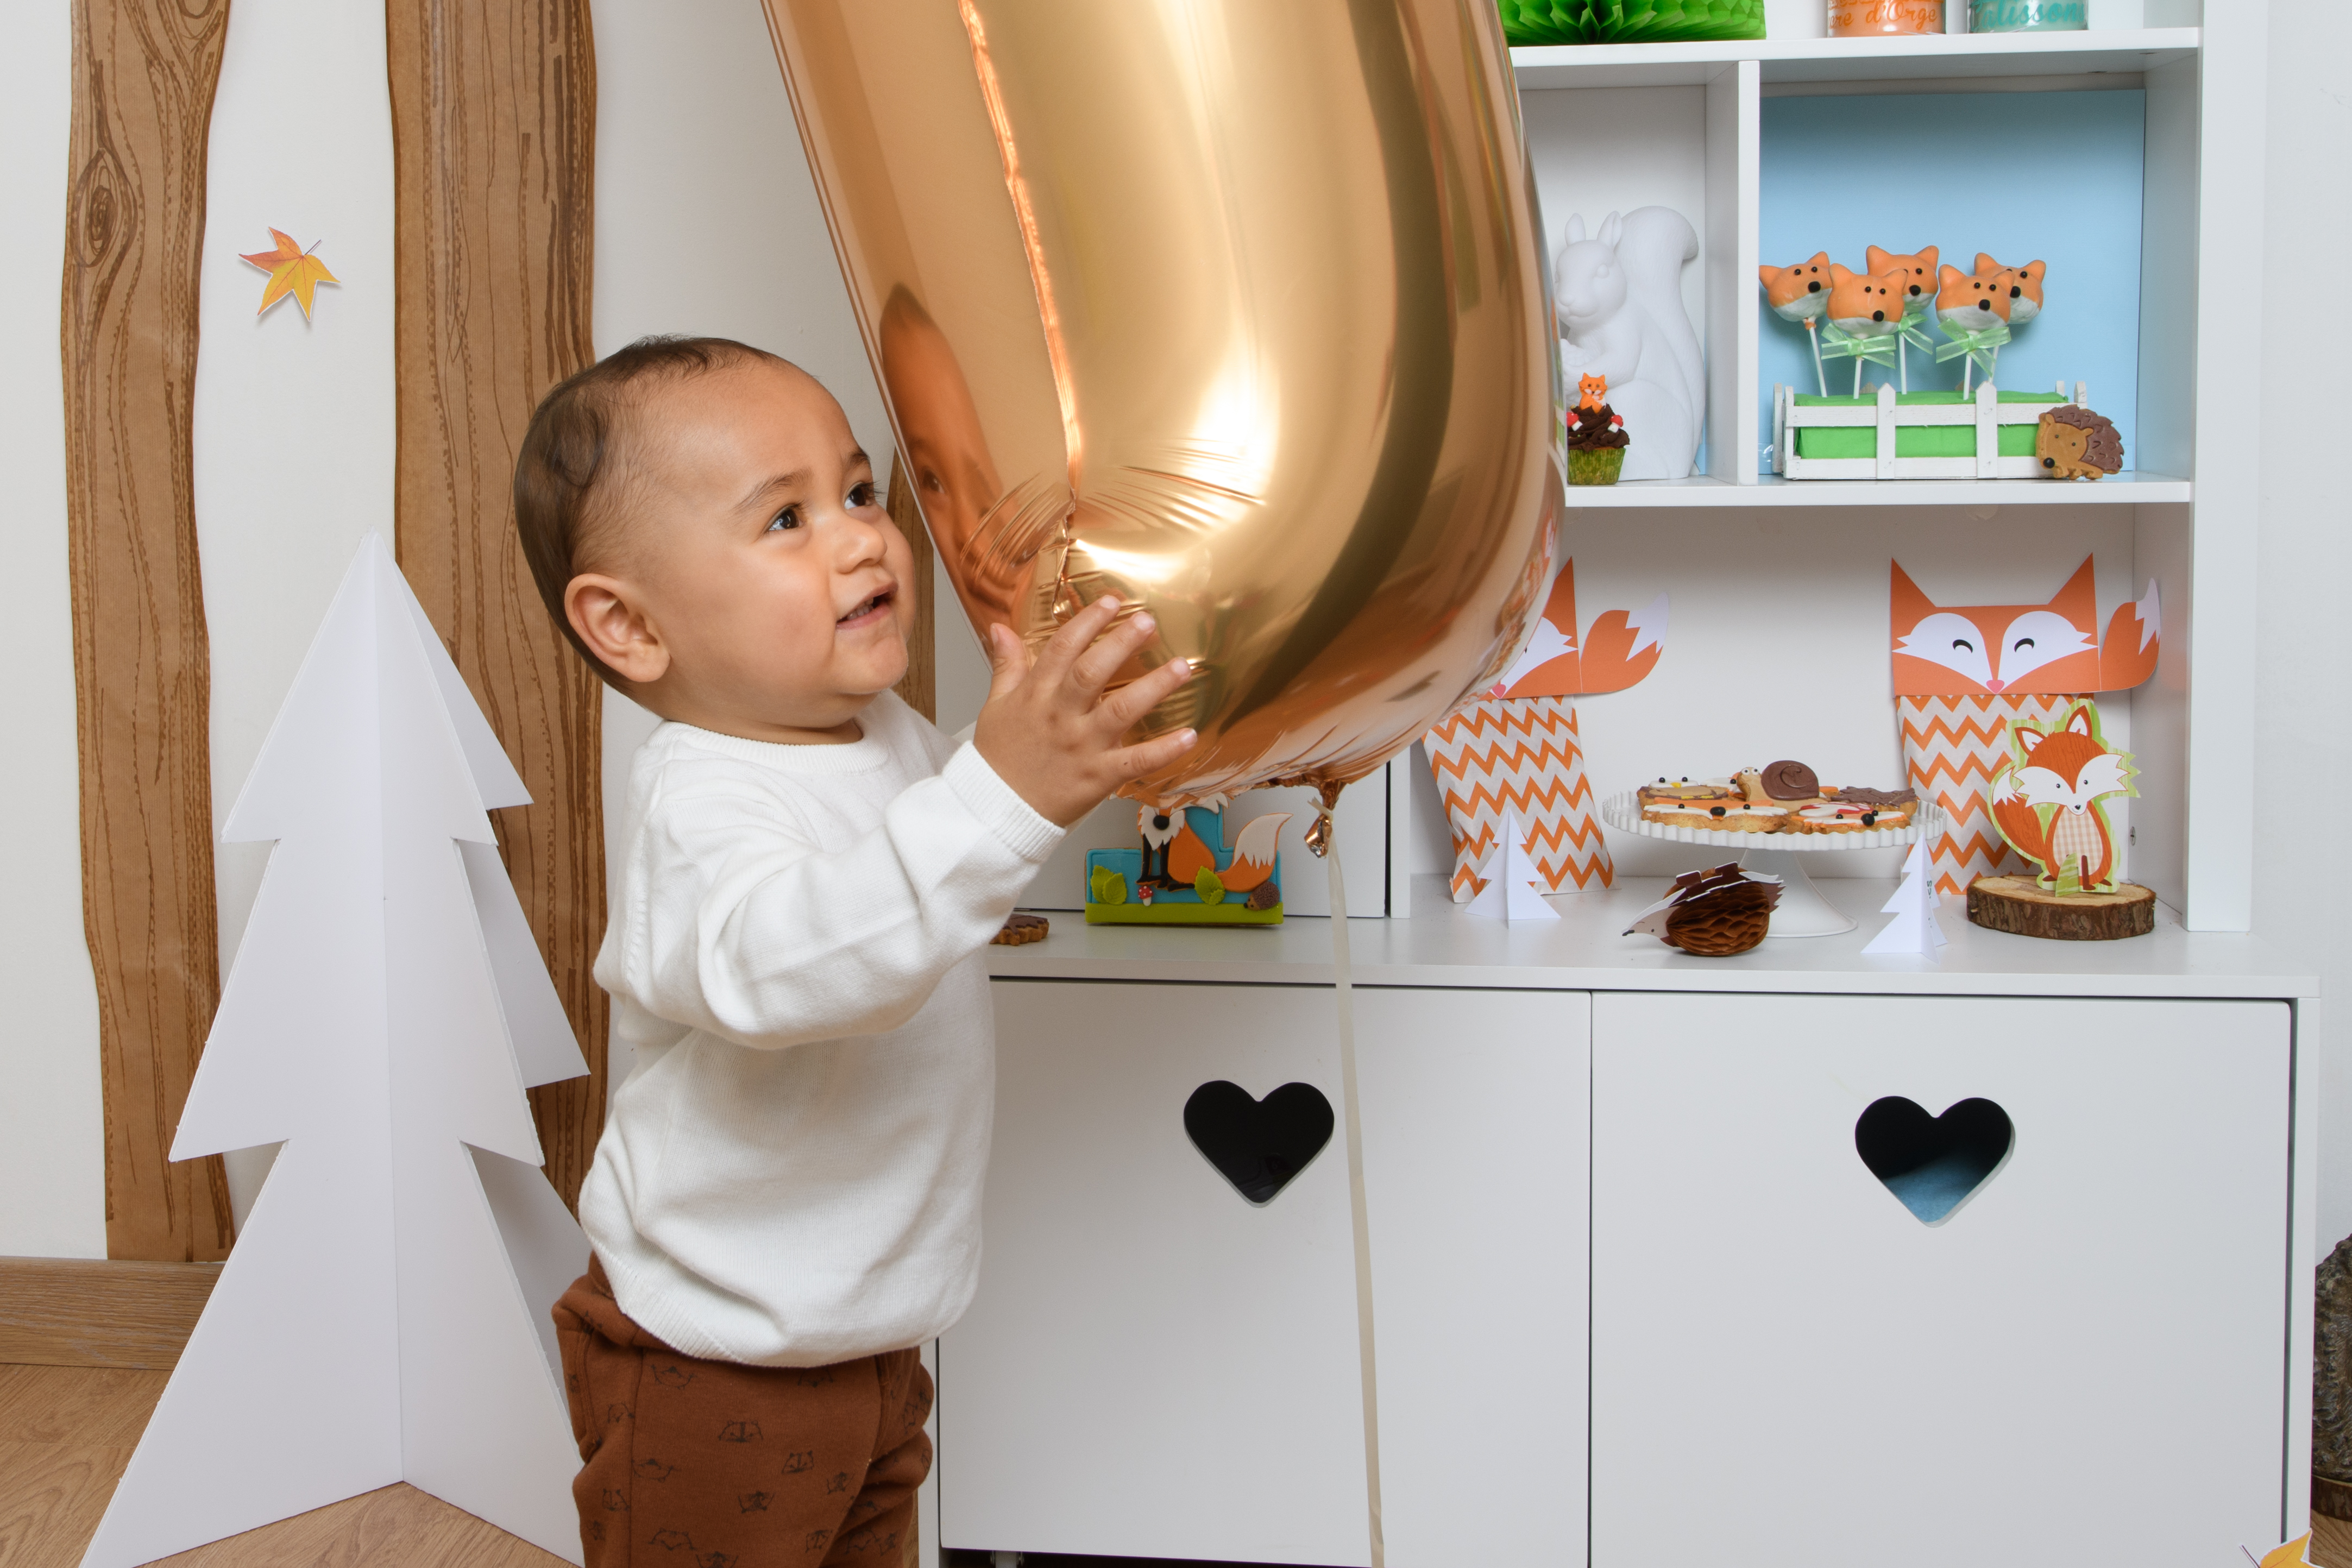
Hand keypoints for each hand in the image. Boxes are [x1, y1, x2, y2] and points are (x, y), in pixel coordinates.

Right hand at [972, 596, 1196, 827]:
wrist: (995, 811)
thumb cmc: (999, 760)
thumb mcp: (996, 706)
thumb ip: (1006, 665)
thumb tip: (1001, 629)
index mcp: (1036, 696)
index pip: (1063, 649)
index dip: (1088, 622)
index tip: (1112, 602)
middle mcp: (1061, 717)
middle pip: (1092, 672)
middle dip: (1121, 643)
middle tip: (1148, 622)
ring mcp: (1082, 747)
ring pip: (1121, 711)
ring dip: (1153, 687)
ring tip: (1181, 667)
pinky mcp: (1099, 777)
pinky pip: (1136, 761)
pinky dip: (1164, 751)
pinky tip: (1189, 735)